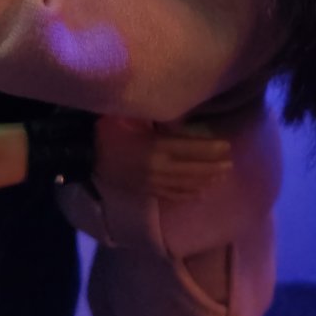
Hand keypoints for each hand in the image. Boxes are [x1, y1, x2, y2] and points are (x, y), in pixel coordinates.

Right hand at [94, 117, 231, 201]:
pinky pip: (172, 195)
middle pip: (193, 169)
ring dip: (206, 181)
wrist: (84, 153)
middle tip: (231, 164)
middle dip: (213, 167)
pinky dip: (189, 194)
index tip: (228, 146)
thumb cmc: (108, 130)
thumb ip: (158, 122)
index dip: (211, 149)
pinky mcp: (146, 191)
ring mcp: (152, 183)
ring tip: (222, 177)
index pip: (191, 150)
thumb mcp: (134, 120)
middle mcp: (158, 168)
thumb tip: (182, 120)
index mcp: (156, 148)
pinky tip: (201, 192)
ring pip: (186, 185)